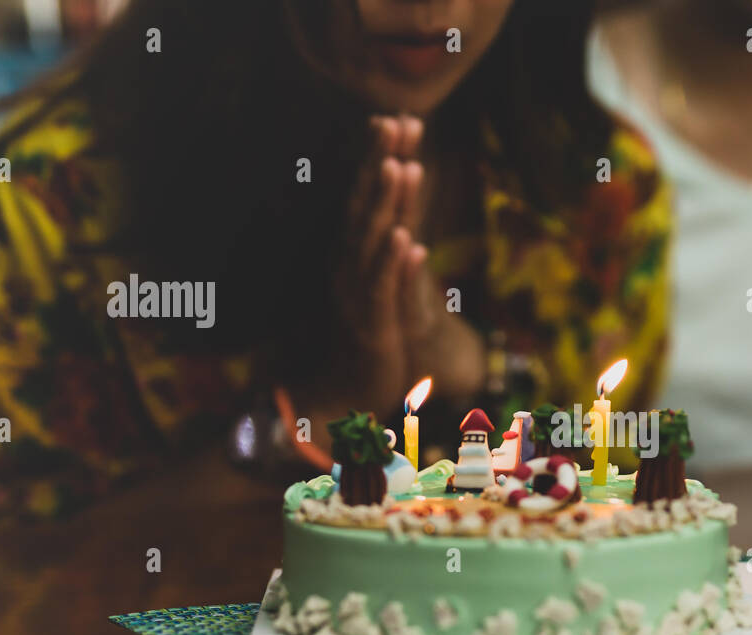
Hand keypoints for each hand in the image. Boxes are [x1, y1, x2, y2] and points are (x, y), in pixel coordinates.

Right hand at [324, 115, 483, 418]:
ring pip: (373, 242)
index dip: (378, 159)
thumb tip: (397, 223)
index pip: (366, 198)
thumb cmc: (365, 341)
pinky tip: (409, 241)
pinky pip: (383, 290)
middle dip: (381, 164)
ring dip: (387, 205)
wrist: (342, 398)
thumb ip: (384, 259)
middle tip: (397, 123)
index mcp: (352, 257)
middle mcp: (350, 268)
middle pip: (366, 207)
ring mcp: (359, 295)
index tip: (394, 119)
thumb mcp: (376, 292)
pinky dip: (395, 265)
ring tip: (401, 167)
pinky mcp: (373, 324)